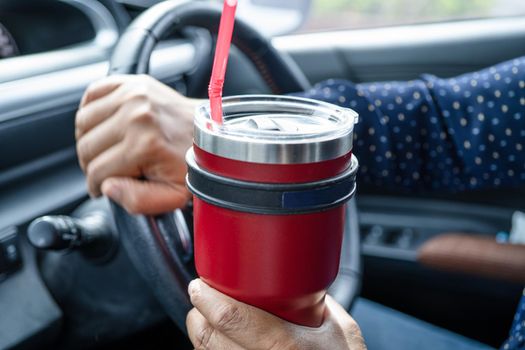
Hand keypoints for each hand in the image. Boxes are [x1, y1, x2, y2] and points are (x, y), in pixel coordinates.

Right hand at [75, 74, 199, 213]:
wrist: (209, 133)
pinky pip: (92, 94)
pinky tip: (106, 125)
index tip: (106, 187)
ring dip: (89, 139)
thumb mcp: (173, 195)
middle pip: (86, 147)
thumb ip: (138, 200)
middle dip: (93, 164)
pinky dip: (92, 111)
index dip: (98, 186)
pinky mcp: (132, 82)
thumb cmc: (192, 164)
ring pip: (83, 123)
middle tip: (108, 169)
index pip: (97, 172)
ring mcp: (133, 95)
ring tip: (107, 148)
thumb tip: (107, 187)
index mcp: (145, 144)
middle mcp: (137, 115)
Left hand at [186, 279, 365, 349]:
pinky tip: (221, 342)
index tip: (201, 285)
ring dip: (202, 333)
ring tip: (208, 318)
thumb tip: (295, 278)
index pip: (230, 317)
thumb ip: (316, 301)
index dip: (207, 298)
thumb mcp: (340, 327)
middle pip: (208, 337)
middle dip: (199, 313)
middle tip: (203, 298)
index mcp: (284, 345)